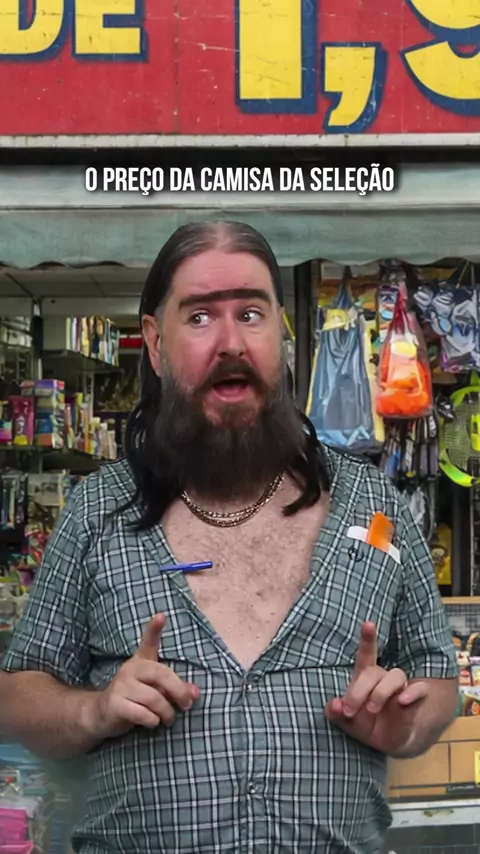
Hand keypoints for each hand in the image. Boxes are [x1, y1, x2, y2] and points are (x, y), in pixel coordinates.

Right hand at [90, 614, 198, 740]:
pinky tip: (152, 722)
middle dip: (178, 691)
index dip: (154, 629)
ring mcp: (120, 685)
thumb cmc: (134, 698)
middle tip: (187, 704)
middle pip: (161, 674)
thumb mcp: (154, 690)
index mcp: (141, 661)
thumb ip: (174, 688)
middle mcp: (130, 669)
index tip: (161, 616)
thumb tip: (194, 693)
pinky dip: (152, 721)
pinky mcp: (114, 704)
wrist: (102, 715)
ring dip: (166, 712)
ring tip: (168, 718)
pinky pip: (142, 713)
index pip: (148, 642)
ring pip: (154, 698)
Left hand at [324, 622, 427, 754]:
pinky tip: (402, 701)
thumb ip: (335, 712)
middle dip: (358, 691)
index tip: (368, 623)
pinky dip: (412, 693)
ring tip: (371, 709)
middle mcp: (384, 678)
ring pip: (396, 675)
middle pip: (373, 672)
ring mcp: (401, 688)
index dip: (368, 638)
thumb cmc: (366, 725)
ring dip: (381, 692)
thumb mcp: (347, 721)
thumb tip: (334, 705)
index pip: (367, 654)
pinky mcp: (415, 700)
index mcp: (366, 677)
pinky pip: (420, 689)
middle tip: (349, 710)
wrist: (389, 743)